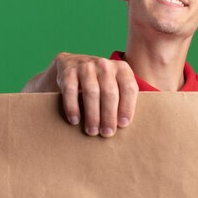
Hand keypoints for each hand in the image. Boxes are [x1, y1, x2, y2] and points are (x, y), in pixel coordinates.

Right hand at [23, 52, 138, 136]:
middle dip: (109, 116)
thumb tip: (126, 126)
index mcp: (122, 68)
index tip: (123, 125)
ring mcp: (86, 66)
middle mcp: (105, 64)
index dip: (127, 107)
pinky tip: (75, 120)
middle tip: (107, 133)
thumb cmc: (100, 83)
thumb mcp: (115, 84)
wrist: (72, 65)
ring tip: (92, 131)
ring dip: (92, 115)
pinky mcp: (68, 71)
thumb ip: (124, 99)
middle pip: (110, 92)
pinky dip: (73, 107)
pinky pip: (71, 91)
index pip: (129, 88)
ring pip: (91, 92)